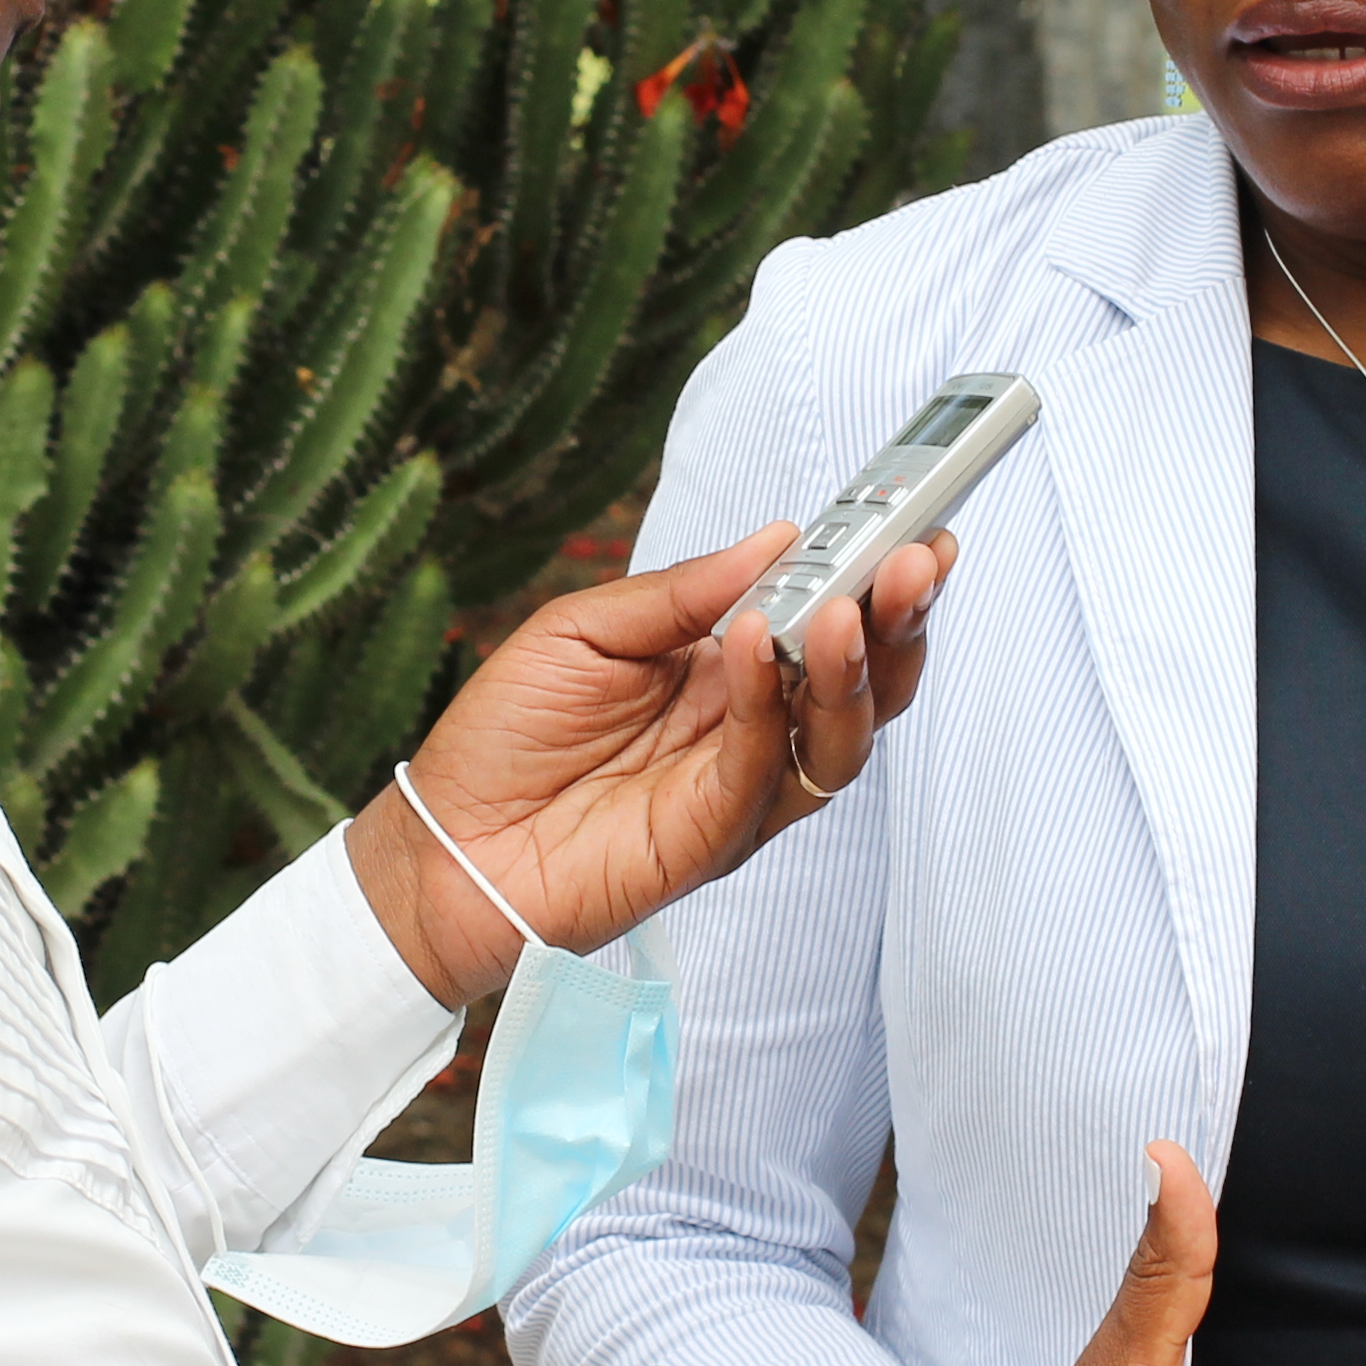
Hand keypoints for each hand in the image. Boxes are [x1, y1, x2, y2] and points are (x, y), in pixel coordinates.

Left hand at [348, 521, 954, 1008]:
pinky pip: (762, 767)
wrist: (445, 840)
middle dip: (899, 620)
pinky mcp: (714, 837)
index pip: (829, 623)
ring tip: (852, 604)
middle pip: (861, 682)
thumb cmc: (506, 734)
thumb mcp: (584, 628)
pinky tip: (759, 641)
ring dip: (857, 666)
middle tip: (920, 560)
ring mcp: (741, 789)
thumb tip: (781, 537)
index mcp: (728, 672)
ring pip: (840, 736)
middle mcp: (751, 730)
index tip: (920, 525)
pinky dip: (768, 703)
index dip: (878, 580)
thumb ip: (681, 591)